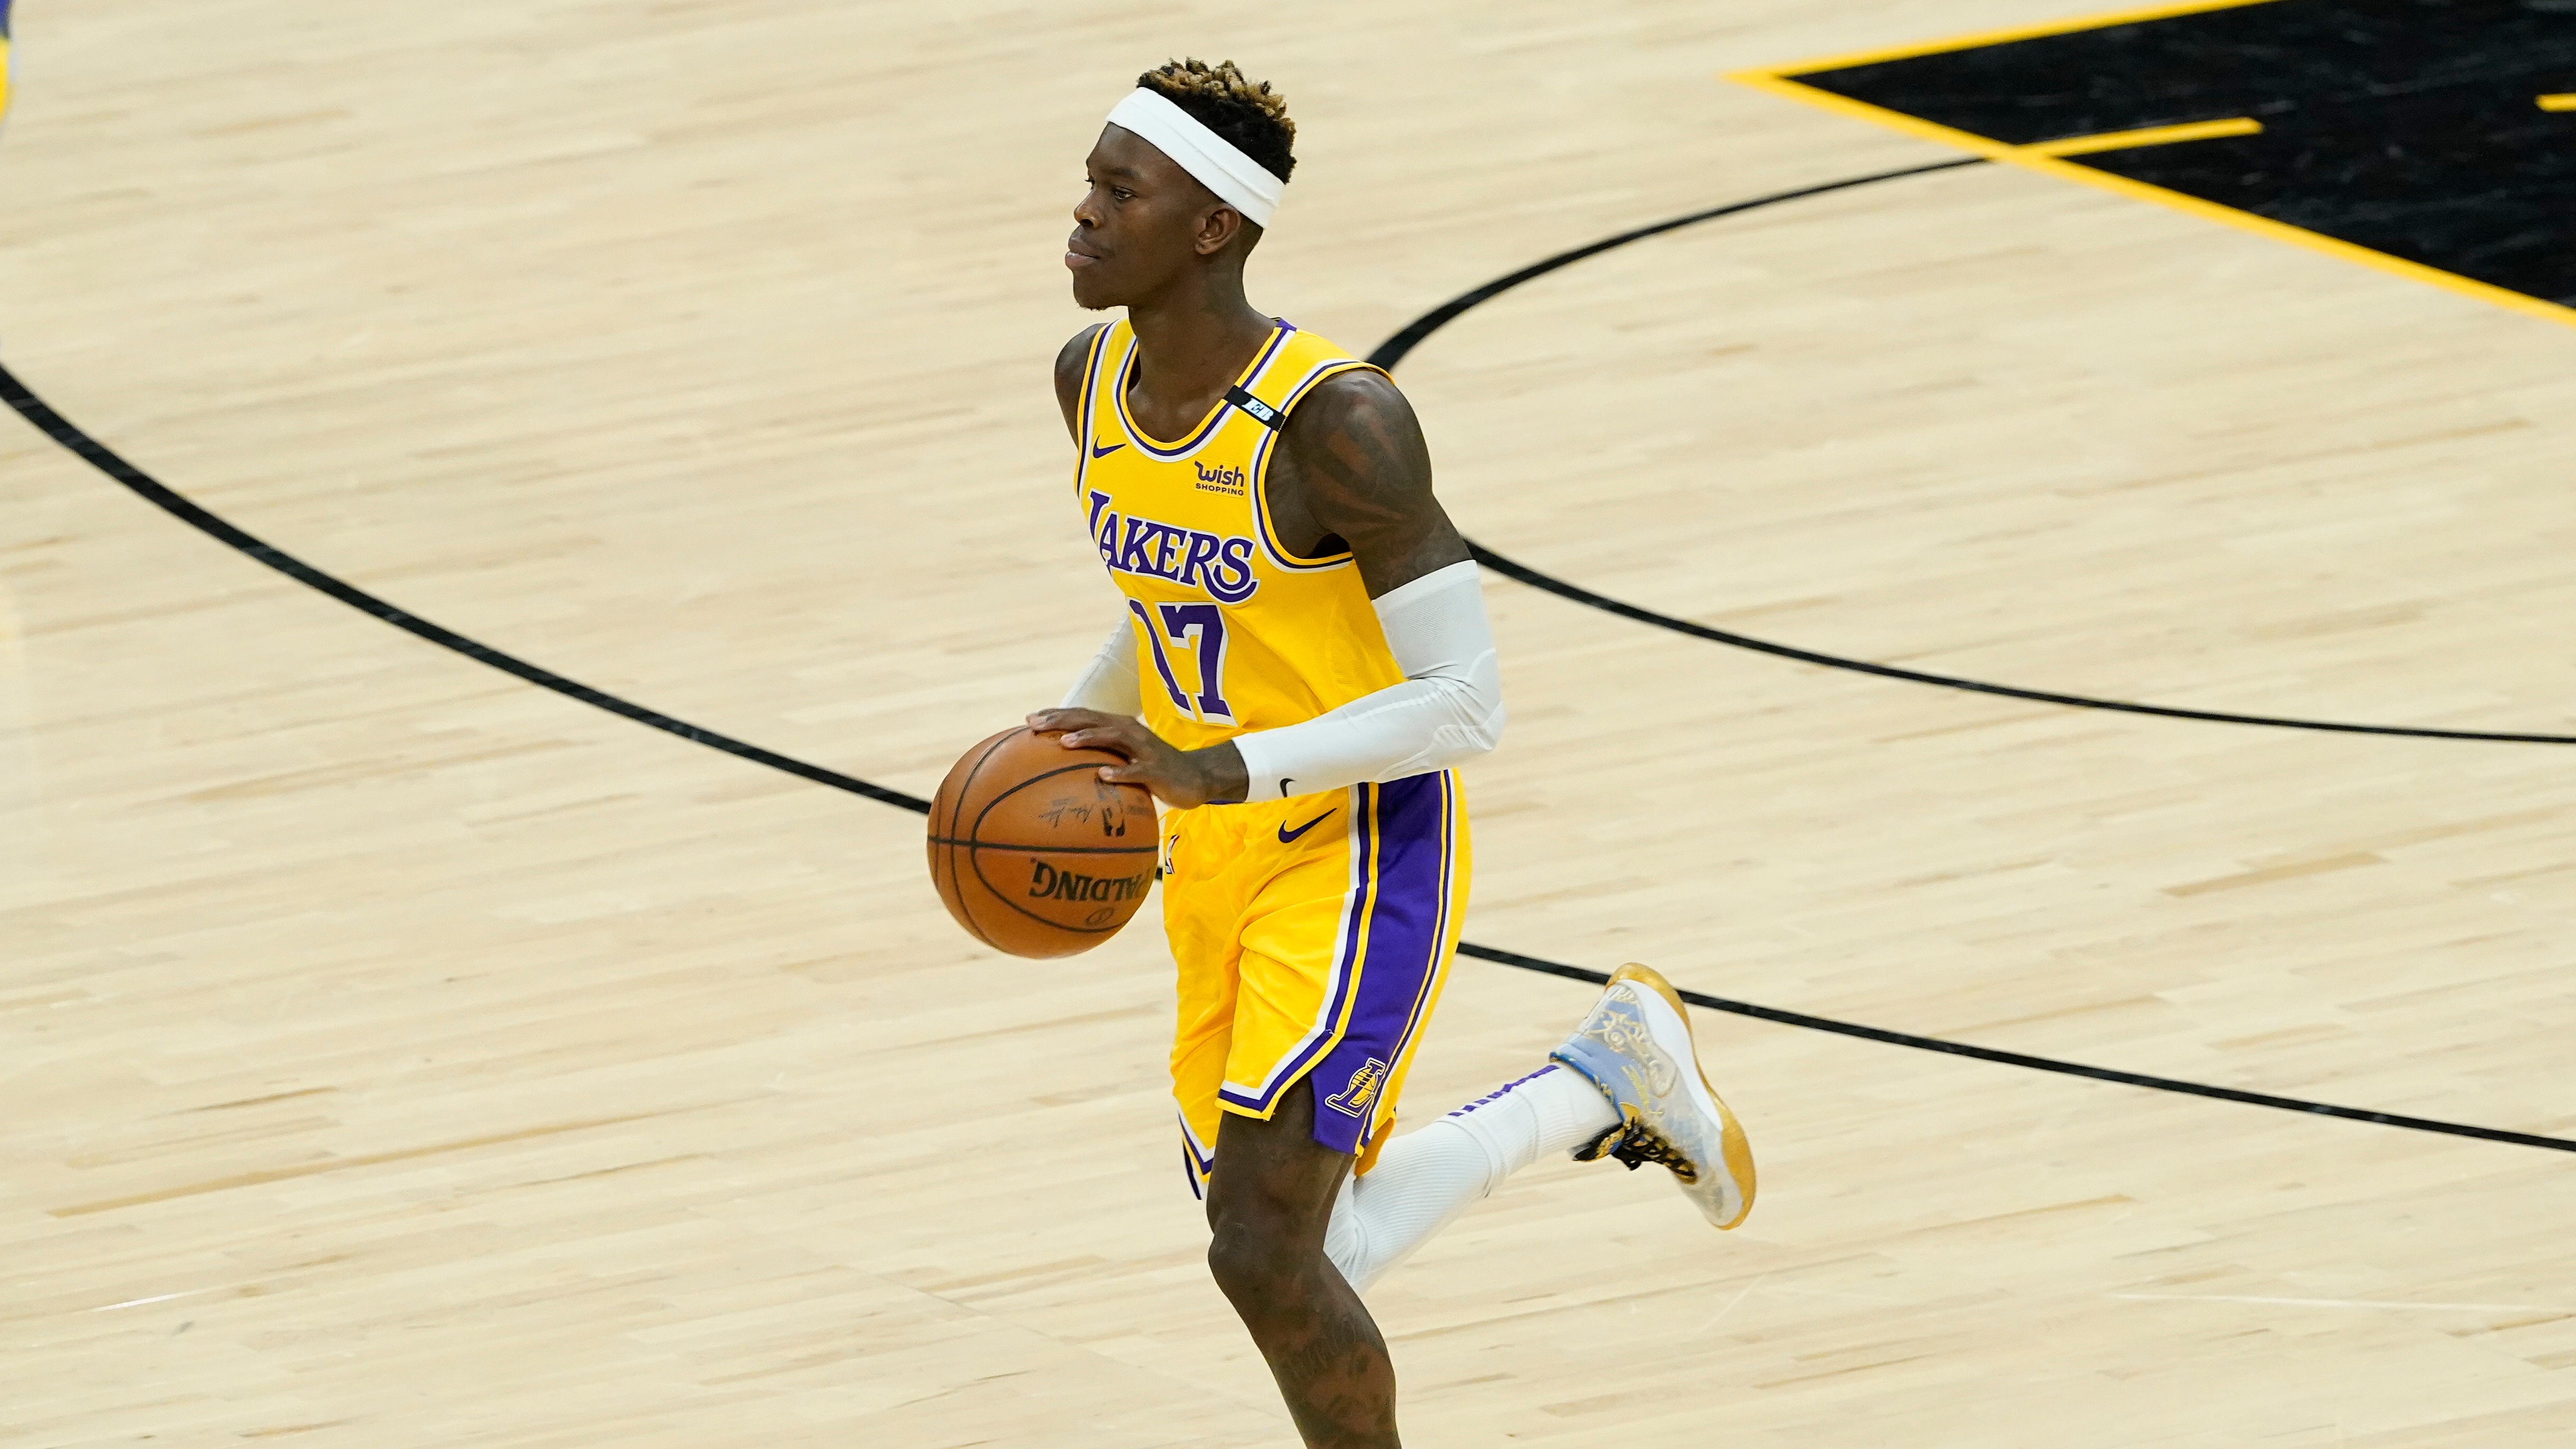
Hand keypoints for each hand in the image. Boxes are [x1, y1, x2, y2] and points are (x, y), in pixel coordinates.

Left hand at [1026, 708, 1247, 807]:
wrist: (1196, 777)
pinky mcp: (1157, 770)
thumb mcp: (1124, 759)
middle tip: (1034, 724)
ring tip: (1064, 743)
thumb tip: (1061, 767)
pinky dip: (1120, 772)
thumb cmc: (1152, 770)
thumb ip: (1099, 757)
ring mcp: (1144, 750)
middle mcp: (1129, 732)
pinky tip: (1102, 776)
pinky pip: (1136, 771)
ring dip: (1088, 738)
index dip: (1057, 714)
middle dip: (1062, 720)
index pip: (1083, 716)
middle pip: (1092, 720)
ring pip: (1113, 738)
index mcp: (1118, 727)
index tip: (1029, 719)